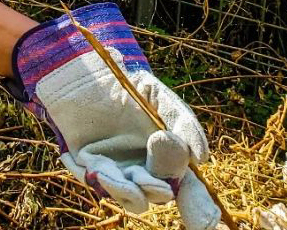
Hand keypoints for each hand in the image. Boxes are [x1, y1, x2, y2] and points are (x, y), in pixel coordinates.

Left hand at [12, 3, 219, 229]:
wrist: (84, 71)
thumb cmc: (125, 83)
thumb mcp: (156, 95)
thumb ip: (183, 121)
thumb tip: (201, 158)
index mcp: (167, 156)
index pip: (189, 190)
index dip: (199, 208)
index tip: (205, 222)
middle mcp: (145, 169)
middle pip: (158, 196)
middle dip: (155, 189)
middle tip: (148, 177)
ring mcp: (118, 170)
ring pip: (130, 199)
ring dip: (124, 191)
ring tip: (110, 174)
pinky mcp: (89, 166)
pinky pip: (94, 181)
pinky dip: (90, 175)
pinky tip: (80, 157)